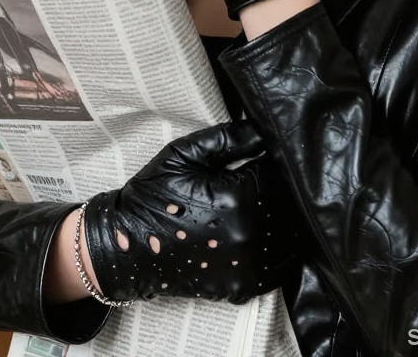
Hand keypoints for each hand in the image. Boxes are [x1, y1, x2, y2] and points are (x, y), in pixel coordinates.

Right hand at [82, 120, 299, 303]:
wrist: (126, 247)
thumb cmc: (153, 196)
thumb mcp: (183, 154)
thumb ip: (227, 138)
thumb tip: (263, 128)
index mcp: (236, 197)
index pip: (278, 172)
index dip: (273, 160)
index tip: (264, 155)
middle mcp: (248, 235)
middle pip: (290, 205)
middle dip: (280, 189)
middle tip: (263, 178)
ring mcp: (247, 266)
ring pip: (291, 237)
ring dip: (283, 218)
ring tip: (261, 204)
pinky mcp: (243, 288)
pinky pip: (281, 266)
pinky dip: (280, 248)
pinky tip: (261, 232)